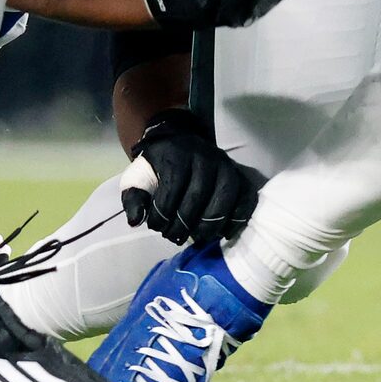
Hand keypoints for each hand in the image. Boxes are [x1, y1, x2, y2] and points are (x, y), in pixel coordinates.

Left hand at [119, 108, 264, 247]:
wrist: (178, 144)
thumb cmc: (157, 166)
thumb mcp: (137, 178)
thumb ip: (133, 198)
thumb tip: (136, 221)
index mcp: (176, 155)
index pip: (172, 188)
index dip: (162, 214)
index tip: (156, 226)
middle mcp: (204, 156)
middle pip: (198, 195)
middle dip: (184, 224)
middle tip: (174, 237)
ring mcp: (225, 164)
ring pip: (225, 196)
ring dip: (211, 224)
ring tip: (197, 237)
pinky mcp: (240, 174)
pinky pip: (246, 196)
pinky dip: (238, 217)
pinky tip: (223, 232)